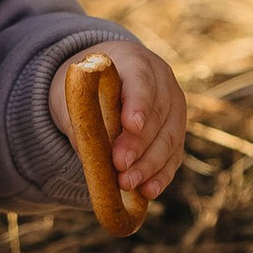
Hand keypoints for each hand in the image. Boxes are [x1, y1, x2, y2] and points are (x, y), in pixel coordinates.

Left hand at [52, 39, 188, 204]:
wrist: (103, 84)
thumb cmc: (88, 90)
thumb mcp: (75, 98)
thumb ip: (83, 122)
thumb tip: (91, 159)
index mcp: (135, 61)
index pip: (141, 80)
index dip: (139, 103)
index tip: (132, 125)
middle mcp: (162, 81)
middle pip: (158, 113)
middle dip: (139, 143)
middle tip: (121, 166)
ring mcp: (174, 106)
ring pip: (170, 137)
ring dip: (150, 164)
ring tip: (129, 183)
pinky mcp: (176, 131)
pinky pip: (174, 154)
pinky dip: (161, 174)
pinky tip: (148, 190)